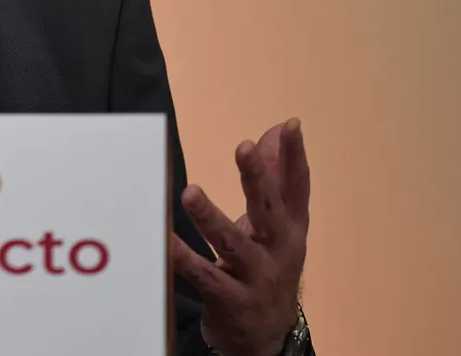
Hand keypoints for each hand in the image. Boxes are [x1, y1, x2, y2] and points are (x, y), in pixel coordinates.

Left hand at [170, 118, 308, 355]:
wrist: (266, 338)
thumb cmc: (266, 267)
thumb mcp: (276, 227)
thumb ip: (274, 180)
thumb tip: (276, 131)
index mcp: (291, 230)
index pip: (297, 189)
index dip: (296, 157)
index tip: (292, 125)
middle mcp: (278, 252)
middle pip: (269, 212)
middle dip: (258, 178)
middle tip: (244, 147)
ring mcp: (255, 278)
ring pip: (233, 245)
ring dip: (211, 218)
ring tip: (191, 192)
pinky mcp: (229, 300)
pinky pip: (203, 276)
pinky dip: (182, 258)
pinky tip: (163, 241)